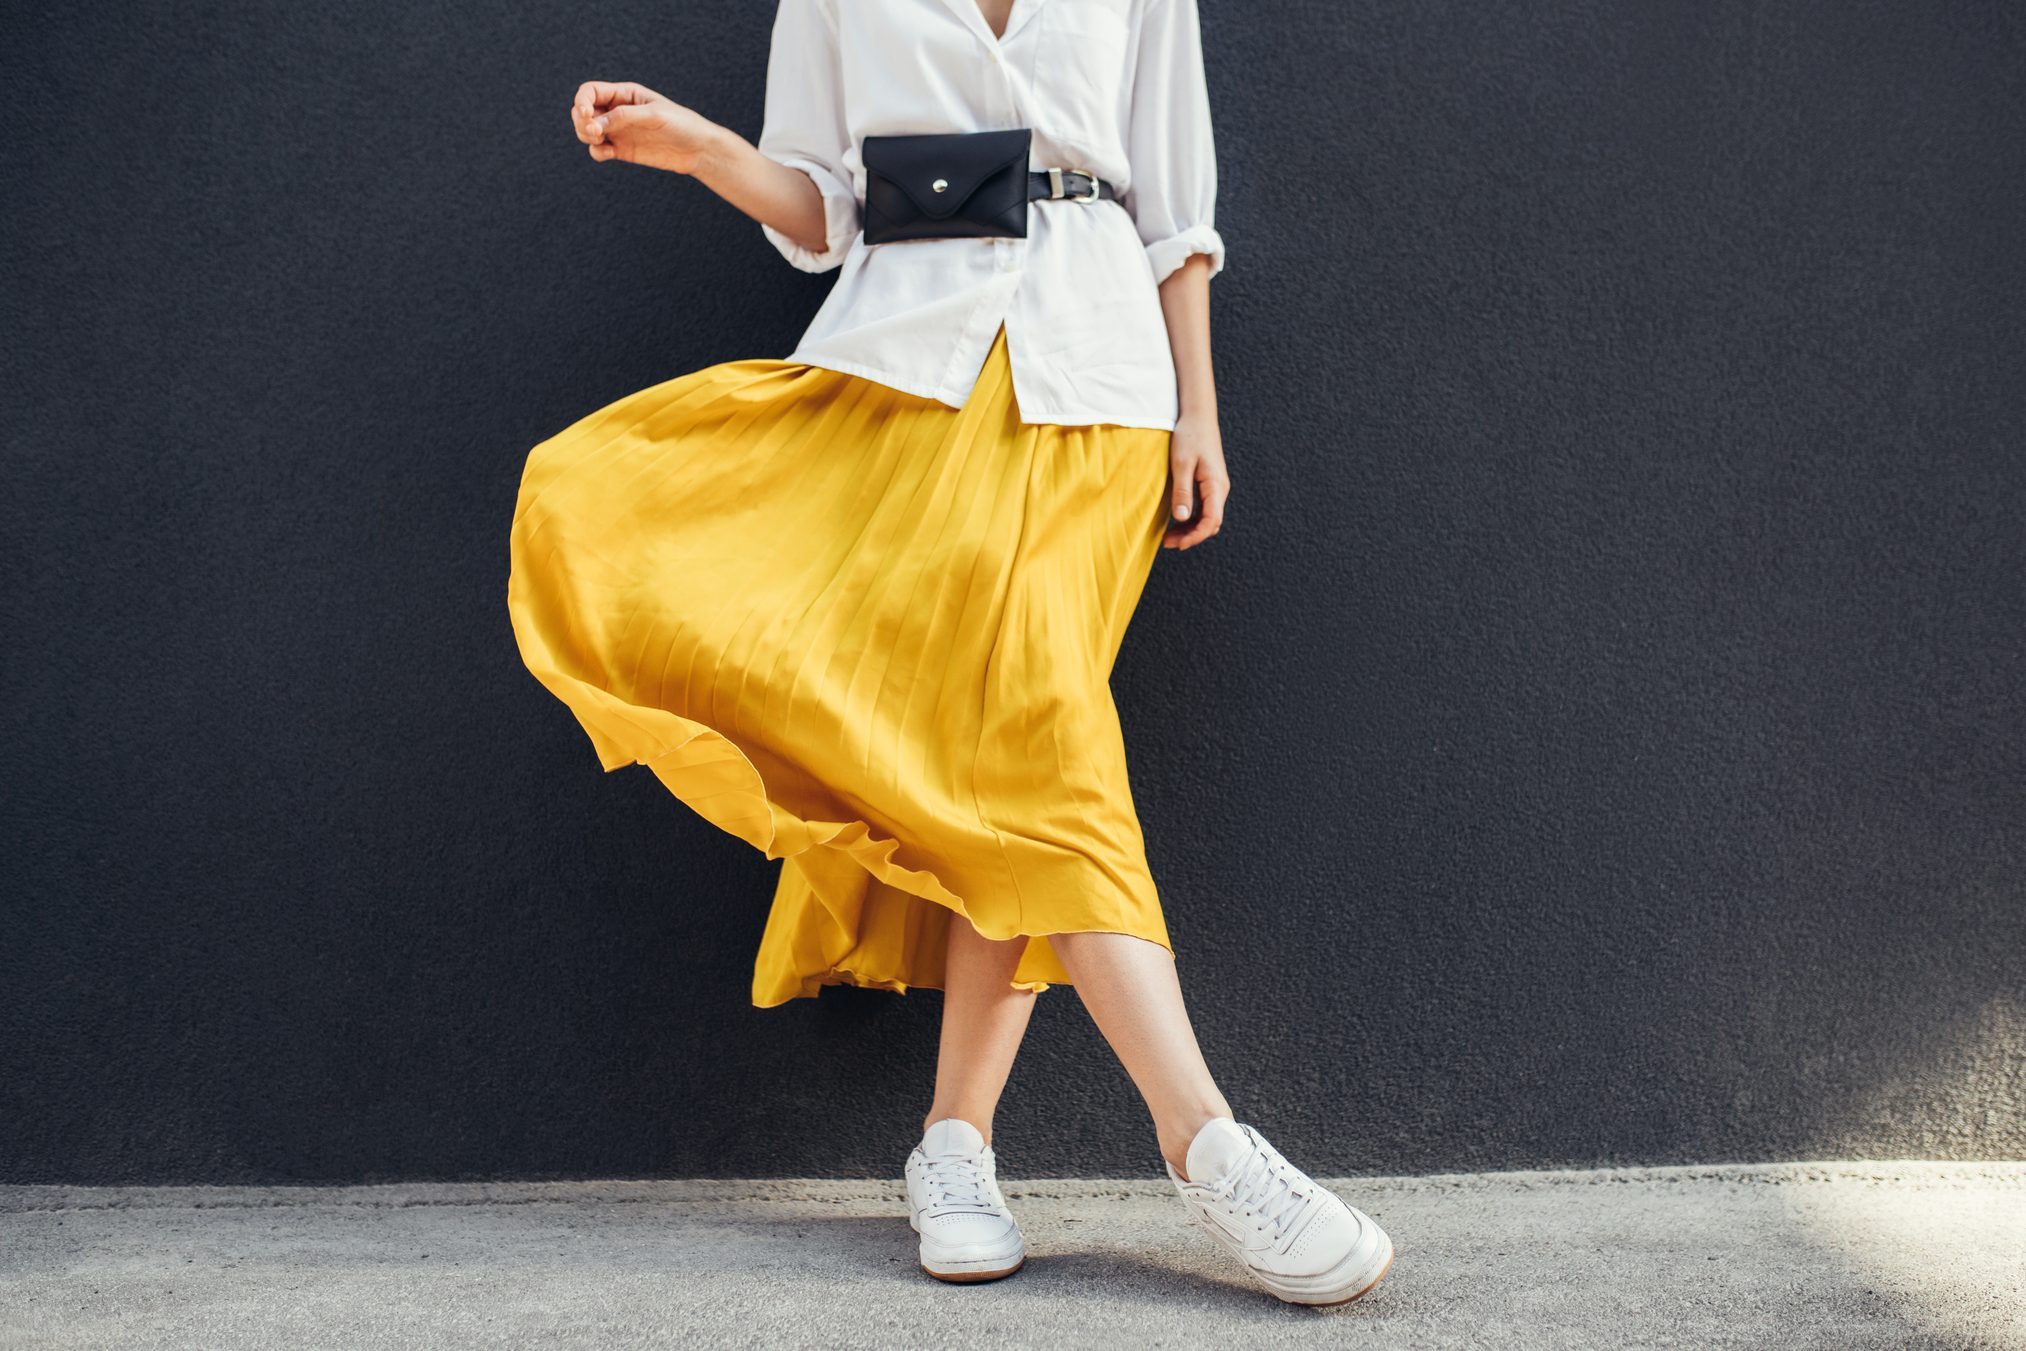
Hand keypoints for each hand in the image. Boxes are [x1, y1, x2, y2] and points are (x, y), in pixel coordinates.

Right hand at [571, 81, 724, 174]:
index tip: (587, 115)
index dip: (581, 101)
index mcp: (624, 94)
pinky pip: (599, 150)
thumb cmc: (680, 124)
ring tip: (601, 142)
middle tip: (595, 132)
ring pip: (587, 131)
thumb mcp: (653, 115)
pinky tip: (609, 154)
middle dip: (581, 121)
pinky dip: (597, 152)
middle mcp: (618, 111)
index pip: (590, 92)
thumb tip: (595, 124)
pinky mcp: (622, 150)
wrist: (698, 149)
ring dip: (586, 136)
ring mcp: (619, 131)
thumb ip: (624, 117)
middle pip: (583, 112)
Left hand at [1163, 410, 1227, 549]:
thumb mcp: (1181, 464)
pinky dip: (1191, 519)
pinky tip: (1176, 522)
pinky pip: (1203, 509)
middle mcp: (1220, 489)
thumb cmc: (1190, 436)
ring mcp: (1216, 487)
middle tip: (1167, 543)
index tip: (1177, 544)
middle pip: (1210, 523)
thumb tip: (1182, 518)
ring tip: (1168, 536)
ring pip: (1207, 518)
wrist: (1198, 416)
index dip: (1195, 536)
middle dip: (1191, 537)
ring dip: (1190, 530)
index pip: (1211, 521)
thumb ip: (1182, 491)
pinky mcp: (1209, 484)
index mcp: (1216, 485)